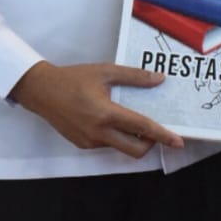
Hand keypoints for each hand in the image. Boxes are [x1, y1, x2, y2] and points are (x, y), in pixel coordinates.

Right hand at [9, 61, 183, 157]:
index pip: (142, 128)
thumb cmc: (73, 79)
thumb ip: (133, 77)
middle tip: (154, 129)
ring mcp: (90, 141)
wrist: (42, 91)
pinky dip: (115, 136)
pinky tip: (110, 119)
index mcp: (106, 114)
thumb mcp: (105, 72)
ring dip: (131, 137)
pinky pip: (107, 144)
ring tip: (129, 118)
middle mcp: (98, 133)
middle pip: (135, 149)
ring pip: (120, 146)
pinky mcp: (83, 144)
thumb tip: (158, 79)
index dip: (162, 135)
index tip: (178, 141)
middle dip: (150, 143)